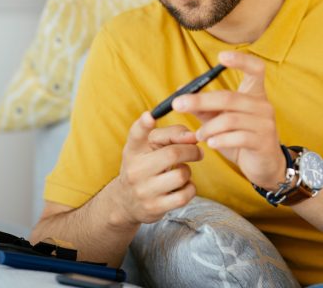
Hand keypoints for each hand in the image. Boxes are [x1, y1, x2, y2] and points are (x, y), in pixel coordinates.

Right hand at [113, 112, 202, 226]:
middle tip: (197, 151)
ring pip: (181, 175)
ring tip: (181, 171)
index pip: (136, 134)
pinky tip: (182, 186)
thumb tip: (193, 136)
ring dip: (188, 171)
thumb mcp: (148, 148)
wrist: (126, 202)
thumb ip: (169, 135)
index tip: (149, 116)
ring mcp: (144, 190)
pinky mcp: (155, 207)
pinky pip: (184, 195)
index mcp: (133, 150)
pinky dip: (189, 189)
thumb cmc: (144, 166)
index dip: (143, 124)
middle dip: (191, 150)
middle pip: (173, 154)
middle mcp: (135, 169)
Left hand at [172, 51, 285, 190]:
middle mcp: (263, 105)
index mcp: (255, 94)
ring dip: (208, 128)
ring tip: (199, 135)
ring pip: (229, 119)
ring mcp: (265, 124)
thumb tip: (180, 91)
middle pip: (229, 97)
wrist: (265, 166)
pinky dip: (220, 140)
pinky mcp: (263, 142)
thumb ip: (204, 107)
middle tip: (178, 104)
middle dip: (200, 100)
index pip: (256, 69)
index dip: (241, 60)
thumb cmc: (242, 139)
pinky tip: (211, 144)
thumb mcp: (222, 121)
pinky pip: (237, 137)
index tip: (221, 56)